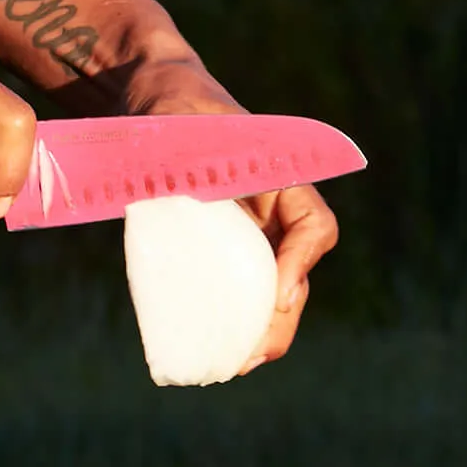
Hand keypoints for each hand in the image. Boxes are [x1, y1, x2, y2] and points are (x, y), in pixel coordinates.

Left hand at [110, 47, 339, 369]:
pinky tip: (217, 350)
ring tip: (235, 364)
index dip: (301, 262)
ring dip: (264, 330)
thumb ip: (181, 159)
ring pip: (273, 290)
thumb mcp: (175, 129)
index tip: (279, 293)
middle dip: (281, 318)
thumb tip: (181, 200)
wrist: (153, 101)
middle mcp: (274, 210)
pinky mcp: (224, 249)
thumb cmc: (169, 109)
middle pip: (296, 272)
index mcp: (279, 177)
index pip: (313, 224)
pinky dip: (237, 321)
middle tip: (252, 355)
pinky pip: (241, 290)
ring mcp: (252, 232)